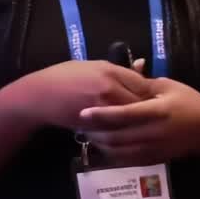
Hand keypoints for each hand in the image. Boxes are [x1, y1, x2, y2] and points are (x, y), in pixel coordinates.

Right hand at [0, 60, 152, 132]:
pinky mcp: (94, 124)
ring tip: (146, 126)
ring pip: (130, 119)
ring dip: (139, 123)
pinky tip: (128, 133)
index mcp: (111, 71)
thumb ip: (120, 69)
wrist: (41, 95)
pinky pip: (116, 130)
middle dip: (149, 110)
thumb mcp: (95, 66)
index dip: (153, 93)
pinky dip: (124, 132)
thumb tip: (143, 65)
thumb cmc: (67, 76)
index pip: (144, 83)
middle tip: (156, 116)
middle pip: (141, 103)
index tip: (159, 99)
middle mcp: (109, 88)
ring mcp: (102, 108)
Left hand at [77, 77, 199, 164]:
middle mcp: (152, 133)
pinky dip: (111, 155)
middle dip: (95, 132)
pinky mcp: (153, 159)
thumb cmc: (189, 102)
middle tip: (80, 124)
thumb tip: (123, 75)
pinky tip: (104, 146)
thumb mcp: (168, 86)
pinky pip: (126, 160)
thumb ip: (144, 84)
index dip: (100, 115)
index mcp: (156, 111)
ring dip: (100, 145)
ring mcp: (152, 149)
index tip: (82, 112)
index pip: (122, 115)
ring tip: (88, 134)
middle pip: (116, 136)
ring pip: (118, 151)